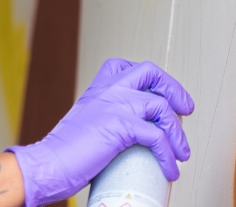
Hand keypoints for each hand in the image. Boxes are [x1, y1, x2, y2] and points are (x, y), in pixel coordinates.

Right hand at [6, 58, 194, 206]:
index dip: (151, 77)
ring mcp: (114, 105)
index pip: (126, 66)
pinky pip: (158, 137)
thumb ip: (107, 117)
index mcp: (98, 89)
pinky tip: (170, 169)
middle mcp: (107, 90)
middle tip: (185, 109)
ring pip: (162, 107)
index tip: (162, 91)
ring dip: (178, 133)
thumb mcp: (87, 122)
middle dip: (175, 90)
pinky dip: (169, 155)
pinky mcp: (120, 126)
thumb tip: (134, 131)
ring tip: (181, 153)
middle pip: (150, 73)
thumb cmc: (66, 151)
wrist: (50, 163)